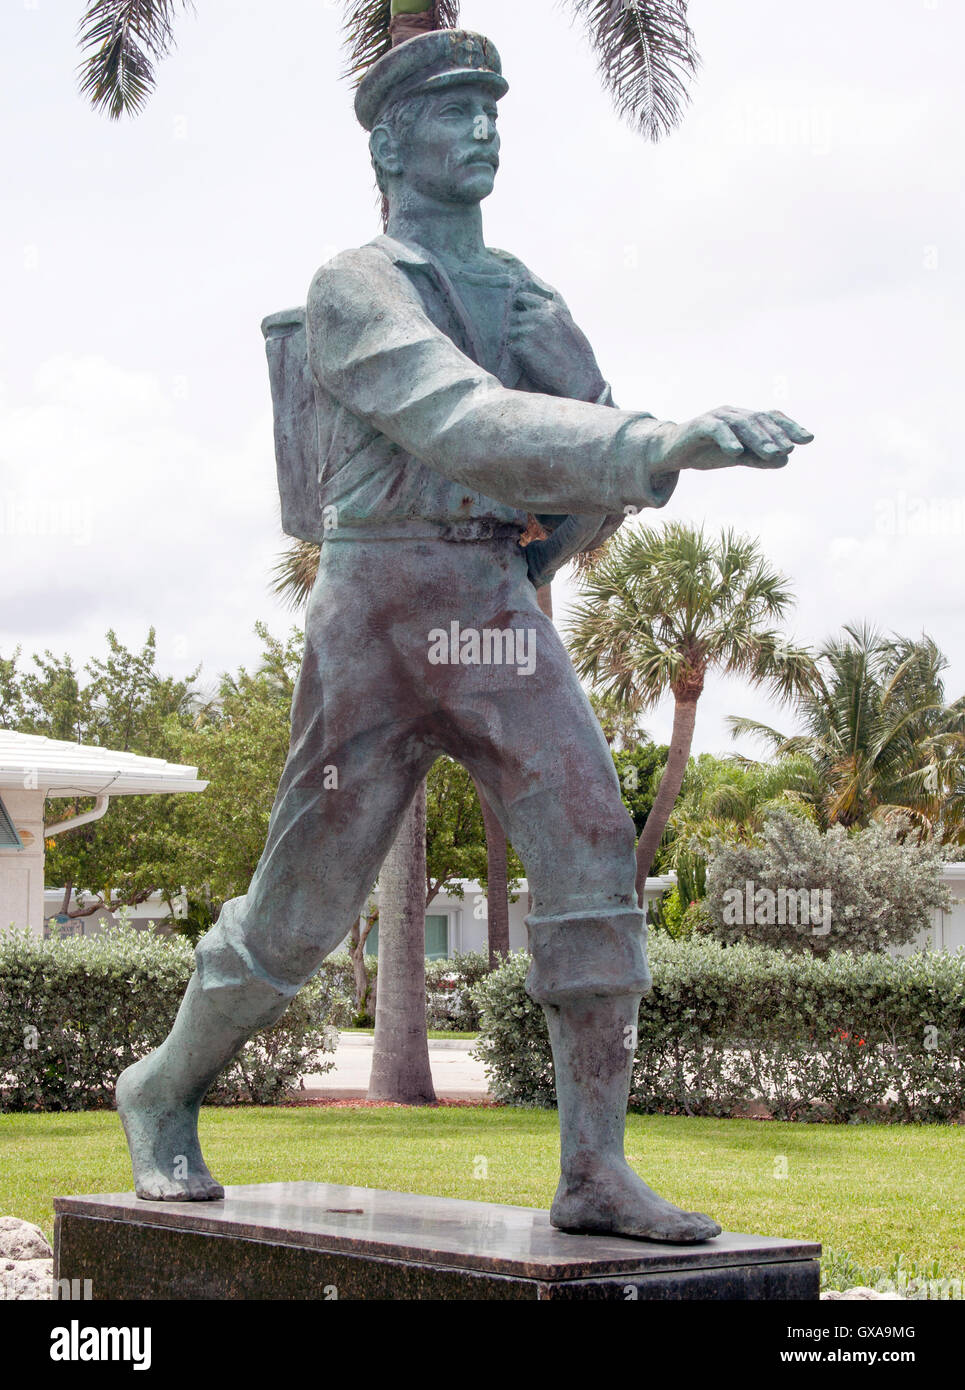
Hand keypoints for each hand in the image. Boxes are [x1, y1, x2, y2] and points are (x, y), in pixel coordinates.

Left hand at [508, 282, 605, 400]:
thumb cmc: (579, 357)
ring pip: (510, 332)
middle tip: (524, 343)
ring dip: (514, 342)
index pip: (523, 298)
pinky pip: (510, 347)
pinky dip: (515, 355)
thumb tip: (539, 312)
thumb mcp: (570, 327)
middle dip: (515, 328)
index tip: (518, 316)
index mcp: (551, 308)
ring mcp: (529, 330)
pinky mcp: (522, 347)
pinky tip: (527, 362)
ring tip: (528, 355)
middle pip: (513, 316)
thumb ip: (554, 317)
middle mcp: (539, 316)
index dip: (519, 308)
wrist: (580, 379)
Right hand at [664, 406, 813, 471]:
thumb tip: (785, 460)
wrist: (670, 453)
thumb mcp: (736, 457)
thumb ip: (759, 458)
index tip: (808, 440)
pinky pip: (716, 429)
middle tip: (788, 449)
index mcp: (744, 419)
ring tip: (772, 453)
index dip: (790, 427)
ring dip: (758, 439)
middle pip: (759, 420)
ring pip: (742, 424)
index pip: (771, 418)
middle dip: (776, 435)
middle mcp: (733, 414)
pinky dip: (727, 439)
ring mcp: (716, 417)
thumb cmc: (704, 452)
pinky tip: (737, 452)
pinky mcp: (699, 425)